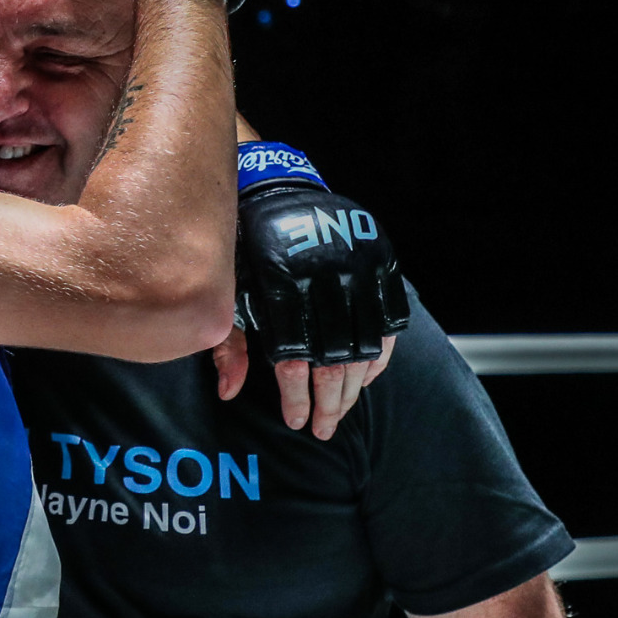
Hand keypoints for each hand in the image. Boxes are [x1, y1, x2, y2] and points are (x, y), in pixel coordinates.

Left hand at [229, 140, 409, 436]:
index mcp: (282, 284)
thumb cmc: (244, 244)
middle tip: (323, 429)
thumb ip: (228, 341)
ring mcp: (358, 270)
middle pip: (335, 360)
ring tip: (339, 412)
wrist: (276, 188)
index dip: (298, 397)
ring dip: (353, 388)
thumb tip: (229, 392)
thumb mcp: (229, 287)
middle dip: (329, 403)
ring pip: (365, 347)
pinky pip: (389, 323)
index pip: (297, 359)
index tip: (296, 421)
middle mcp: (325, 278)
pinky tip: (363, 378)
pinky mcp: (380, 264)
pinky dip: (378, 356)